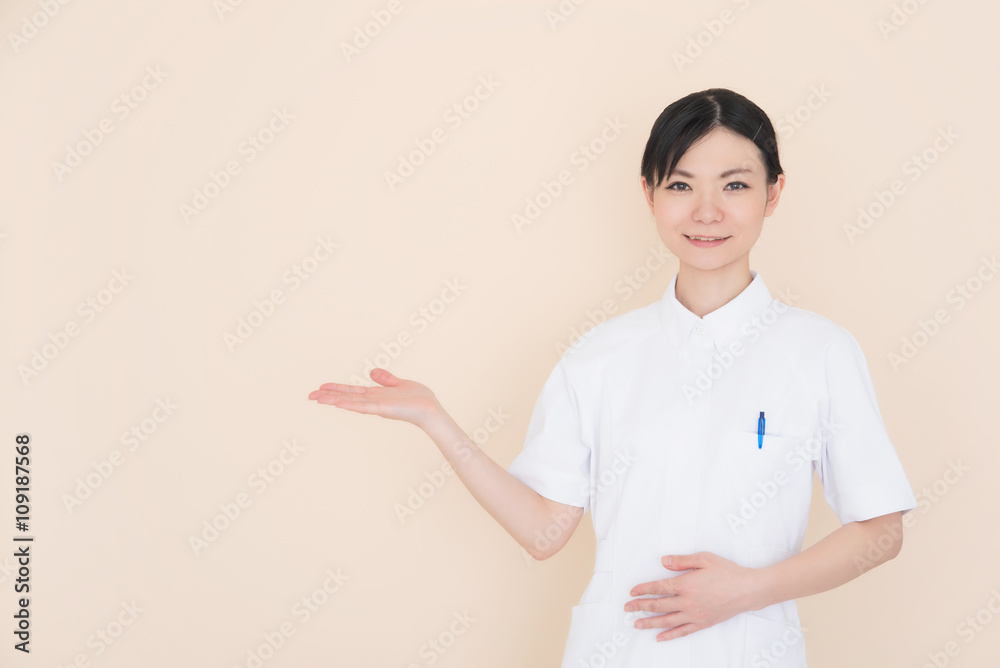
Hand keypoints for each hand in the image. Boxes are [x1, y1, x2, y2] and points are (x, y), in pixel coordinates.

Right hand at [307, 368, 441, 428]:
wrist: (431, 409)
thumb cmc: (419, 399)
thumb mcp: (400, 384)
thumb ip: (385, 379)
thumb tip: (371, 371)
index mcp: (376, 395)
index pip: (352, 391)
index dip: (336, 389)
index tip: (321, 388)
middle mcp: (373, 402)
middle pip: (346, 397)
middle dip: (328, 396)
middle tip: (309, 396)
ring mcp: (377, 406)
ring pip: (351, 402)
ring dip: (334, 400)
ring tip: (318, 399)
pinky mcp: (384, 410)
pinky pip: (365, 407)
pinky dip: (351, 405)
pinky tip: (339, 403)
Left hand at [624, 551, 759, 641]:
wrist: (748, 590)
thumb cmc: (727, 572)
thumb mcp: (704, 559)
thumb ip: (682, 561)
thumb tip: (663, 561)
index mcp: (686, 584)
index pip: (658, 588)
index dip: (643, 589)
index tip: (632, 591)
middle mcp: (688, 602)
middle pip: (658, 606)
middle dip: (640, 607)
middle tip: (627, 608)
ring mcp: (695, 615)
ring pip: (667, 621)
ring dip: (649, 623)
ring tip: (636, 624)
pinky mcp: (703, 623)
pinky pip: (682, 631)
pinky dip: (669, 635)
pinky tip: (659, 637)